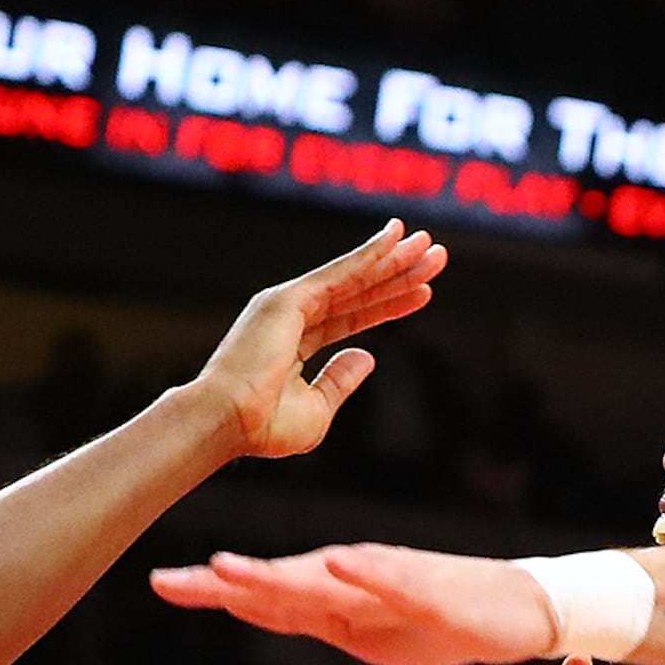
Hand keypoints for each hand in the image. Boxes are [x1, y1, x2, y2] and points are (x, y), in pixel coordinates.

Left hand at [155, 542, 556, 664]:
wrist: (513, 610)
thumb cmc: (435, 619)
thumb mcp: (360, 629)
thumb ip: (307, 616)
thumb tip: (246, 606)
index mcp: (332, 593)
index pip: (261, 594)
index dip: (211, 590)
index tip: (161, 586)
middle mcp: (350, 578)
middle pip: (278, 582)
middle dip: (224, 585)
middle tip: (170, 582)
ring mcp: (388, 581)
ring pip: (324, 577)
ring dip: (277, 574)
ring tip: (230, 570)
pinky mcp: (429, 589)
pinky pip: (393, 580)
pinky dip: (364, 571)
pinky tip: (338, 563)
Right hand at [188, 223, 447, 461]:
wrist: (228, 422)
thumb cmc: (263, 427)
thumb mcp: (317, 410)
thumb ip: (340, 381)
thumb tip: (367, 356)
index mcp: (292, 345)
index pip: (350, 318)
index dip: (387, 305)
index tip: (424, 293)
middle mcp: (290, 317)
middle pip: (357, 292)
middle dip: (398, 274)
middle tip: (436, 256)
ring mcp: (288, 304)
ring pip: (352, 278)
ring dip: (393, 259)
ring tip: (429, 245)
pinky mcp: (289, 299)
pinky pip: (339, 274)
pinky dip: (368, 254)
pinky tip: (395, 238)